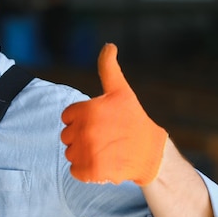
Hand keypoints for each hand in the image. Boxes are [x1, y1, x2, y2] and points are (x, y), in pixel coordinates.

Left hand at [61, 43, 167, 185]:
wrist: (150, 152)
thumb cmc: (133, 119)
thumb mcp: (120, 90)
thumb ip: (109, 67)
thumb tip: (109, 45)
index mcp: (87, 109)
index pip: (67, 117)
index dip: (81, 119)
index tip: (99, 121)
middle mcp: (85, 130)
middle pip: (66, 136)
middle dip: (81, 137)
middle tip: (103, 137)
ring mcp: (87, 151)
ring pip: (70, 153)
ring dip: (83, 154)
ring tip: (104, 150)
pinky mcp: (91, 171)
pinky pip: (75, 171)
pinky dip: (86, 170)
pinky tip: (102, 163)